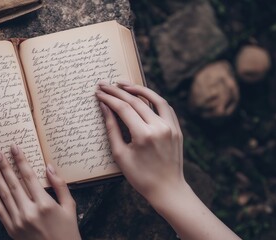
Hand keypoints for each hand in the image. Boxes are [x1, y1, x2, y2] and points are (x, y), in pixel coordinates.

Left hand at [0, 144, 80, 239]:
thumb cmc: (67, 232)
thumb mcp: (70, 207)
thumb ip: (60, 186)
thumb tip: (49, 167)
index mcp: (45, 204)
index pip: (29, 176)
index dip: (20, 160)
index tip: (14, 147)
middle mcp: (29, 211)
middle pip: (13, 182)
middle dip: (4, 165)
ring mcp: (18, 221)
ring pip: (4, 194)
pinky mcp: (11, 229)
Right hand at [96, 82, 239, 239]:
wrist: (167, 189)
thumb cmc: (140, 176)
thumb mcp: (120, 154)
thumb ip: (112, 128)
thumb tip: (104, 107)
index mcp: (144, 135)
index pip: (123, 108)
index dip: (109, 98)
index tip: (98, 92)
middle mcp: (159, 127)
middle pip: (136, 101)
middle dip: (117, 91)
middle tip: (104, 84)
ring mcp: (171, 127)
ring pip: (154, 99)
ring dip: (138, 89)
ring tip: (123, 84)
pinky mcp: (176, 129)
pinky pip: (165, 107)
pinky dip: (153, 98)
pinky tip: (142, 95)